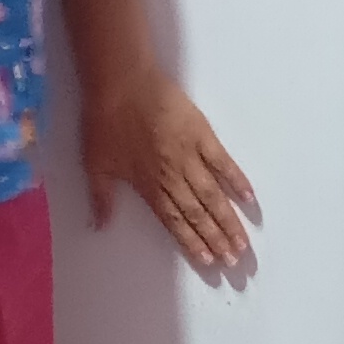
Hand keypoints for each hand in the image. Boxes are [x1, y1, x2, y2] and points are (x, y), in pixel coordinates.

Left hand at [84, 70, 258, 271]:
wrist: (120, 81)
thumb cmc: (104, 121)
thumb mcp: (94, 163)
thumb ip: (100, 197)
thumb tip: (99, 226)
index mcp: (148, 185)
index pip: (174, 221)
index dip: (192, 242)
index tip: (208, 262)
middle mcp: (172, 176)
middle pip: (198, 214)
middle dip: (217, 240)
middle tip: (234, 262)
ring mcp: (189, 155)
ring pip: (212, 195)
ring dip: (228, 221)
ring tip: (243, 243)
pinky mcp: (201, 134)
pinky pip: (223, 162)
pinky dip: (237, 180)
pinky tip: (249, 198)